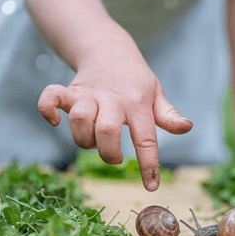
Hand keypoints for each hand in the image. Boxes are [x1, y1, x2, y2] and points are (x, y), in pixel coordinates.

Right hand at [37, 40, 192, 190]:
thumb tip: (187, 128)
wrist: (109, 48)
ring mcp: (90, 94)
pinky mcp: (70, 91)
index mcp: (138, 103)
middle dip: (108, 153)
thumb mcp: (156, 94)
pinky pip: (50, 97)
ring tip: (93, 142)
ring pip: (80, 118)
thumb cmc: (136, 80)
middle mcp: (113, 99)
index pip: (146, 138)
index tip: (151, 187)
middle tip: (115, 157)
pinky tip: (57, 122)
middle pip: (107, 130)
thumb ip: (169, 115)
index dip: (149, 165)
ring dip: (83, 139)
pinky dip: (47, 111)